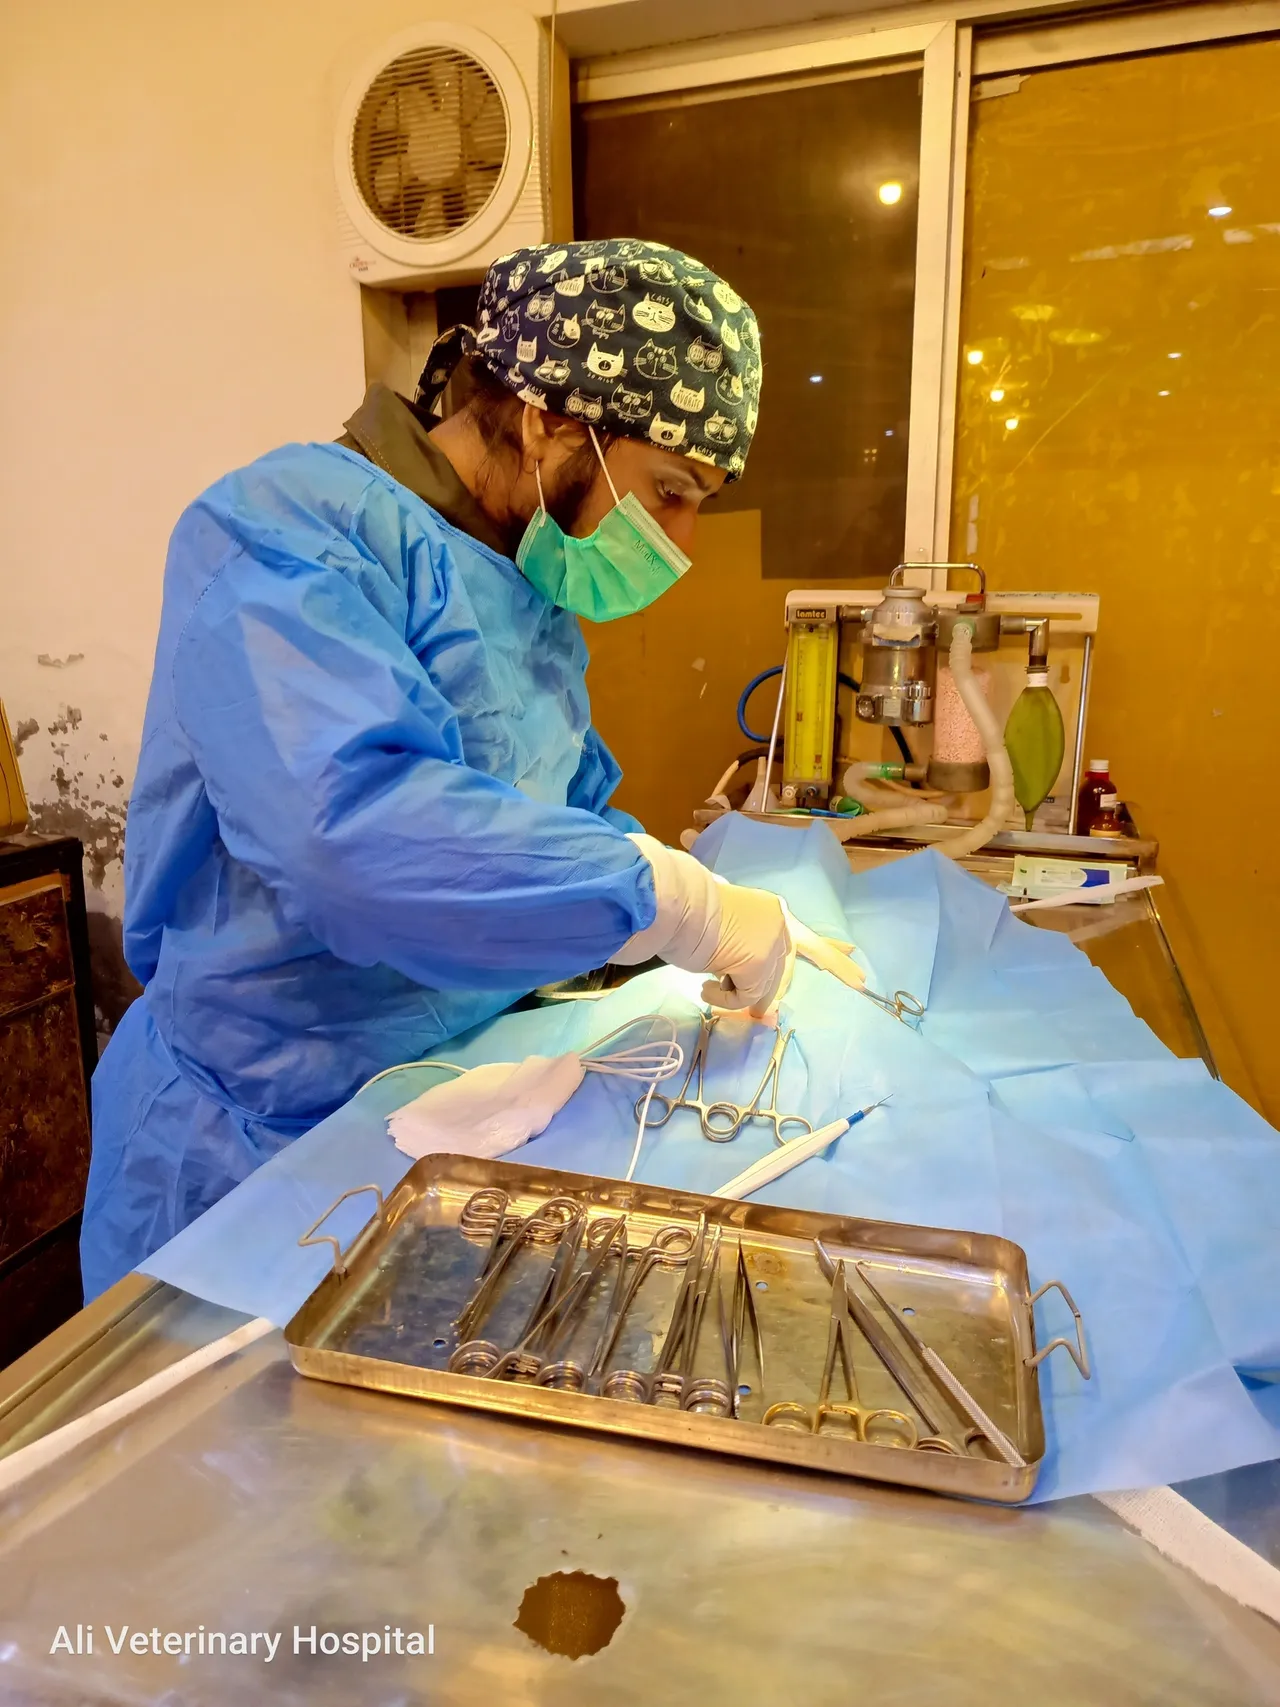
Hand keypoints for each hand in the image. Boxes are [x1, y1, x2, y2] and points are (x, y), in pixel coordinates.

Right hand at [614, 835, 864, 1021]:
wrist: (674, 903)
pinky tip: (707, 987)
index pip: (810, 937)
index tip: (854, 957)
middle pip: (786, 973)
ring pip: (764, 989)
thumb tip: (756, 990)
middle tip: (792, 991)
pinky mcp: (759, 965)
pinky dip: (724, 1000)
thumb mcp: (727, 933)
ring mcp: (772, 946)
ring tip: (710, 985)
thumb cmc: (689, 914)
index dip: (832, 952)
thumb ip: (746, 955)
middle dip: (773, 994)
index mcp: (773, 912)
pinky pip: (746, 998)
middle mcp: (779, 926)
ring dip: (735, 995)